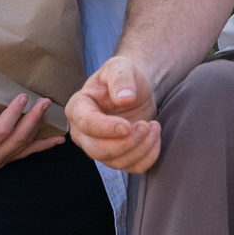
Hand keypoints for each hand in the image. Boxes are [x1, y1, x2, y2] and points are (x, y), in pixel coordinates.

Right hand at [0, 92, 60, 169]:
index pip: (1, 130)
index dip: (14, 114)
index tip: (23, 96)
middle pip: (18, 138)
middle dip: (33, 118)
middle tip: (45, 101)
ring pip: (25, 145)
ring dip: (40, 128)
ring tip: (51, 111)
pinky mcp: (5, 160)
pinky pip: (27, 153)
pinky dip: (43, 145)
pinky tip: (58, 140)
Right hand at [66, 55, 159, 172]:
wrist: (137, 88)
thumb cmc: (125, 76)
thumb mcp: (121, 66)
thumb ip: (120, 78)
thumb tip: (123, 98)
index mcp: (78, 107)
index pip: (87, 124)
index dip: (107, 128)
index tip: (127, 126)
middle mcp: (83, 131)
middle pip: (97, 150)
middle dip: (126, 143)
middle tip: (146, 126)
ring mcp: (99, 146)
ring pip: (115, 162)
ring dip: (140, 148)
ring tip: (153, 127)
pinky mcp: (117, 156)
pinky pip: (131, 168)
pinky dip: (148, 157)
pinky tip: (155, 138)